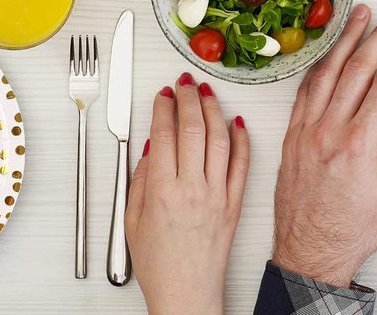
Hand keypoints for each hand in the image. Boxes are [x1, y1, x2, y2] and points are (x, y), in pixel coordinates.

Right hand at [126, 75, 249, 314]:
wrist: (187, 295)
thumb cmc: (160, 265)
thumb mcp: (133, 221)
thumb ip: (140, 179)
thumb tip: (150, 145)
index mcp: (163, 192)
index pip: (164, 134)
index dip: (164, 107)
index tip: (163, 95)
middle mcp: (192, 189)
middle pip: (193, 128)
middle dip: (189, 98)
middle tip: (185, 83)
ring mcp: (217, 195)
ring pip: (220, 139)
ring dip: (214, 109)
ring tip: (207, 93)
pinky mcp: (235, 203)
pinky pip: (242, 163)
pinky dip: (241, 138)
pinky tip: (237, 122)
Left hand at [271, 3, 376, 285]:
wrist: (308, 254)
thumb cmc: (351, 230)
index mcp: (356, 145)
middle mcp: (327, 131)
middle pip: (356, 69)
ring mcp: (305, 129)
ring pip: (326, 72)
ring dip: (345, 39)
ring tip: (360, 14)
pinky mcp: (292, 133)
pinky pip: (305, 89)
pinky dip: (319, 65)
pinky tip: (329, 51)